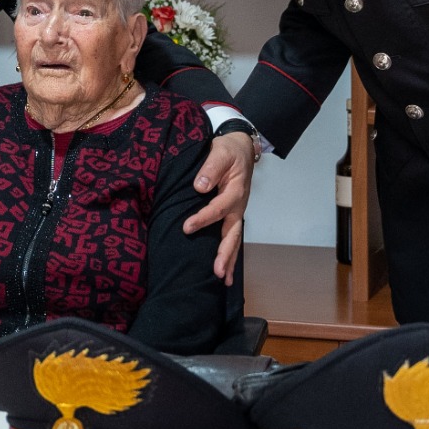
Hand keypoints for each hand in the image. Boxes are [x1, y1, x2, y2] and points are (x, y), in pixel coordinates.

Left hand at [185, 132, 257, 284]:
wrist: (241, 148)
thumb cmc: (229, 150)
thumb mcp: (220, 152)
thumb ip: (211, 168)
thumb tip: (200, 187)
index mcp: (235, 191)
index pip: (218, 208)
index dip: (203, 219)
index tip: (186, 227)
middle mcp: (237, 206)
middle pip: (232, 234)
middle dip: (225, 254)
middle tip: (218, 272)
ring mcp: (236, 213)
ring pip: (233, 240)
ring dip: (229, 260)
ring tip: (223, 280)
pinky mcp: (231, 215)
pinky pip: (231, 236)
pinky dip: (229, 254)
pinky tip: (224, 270)